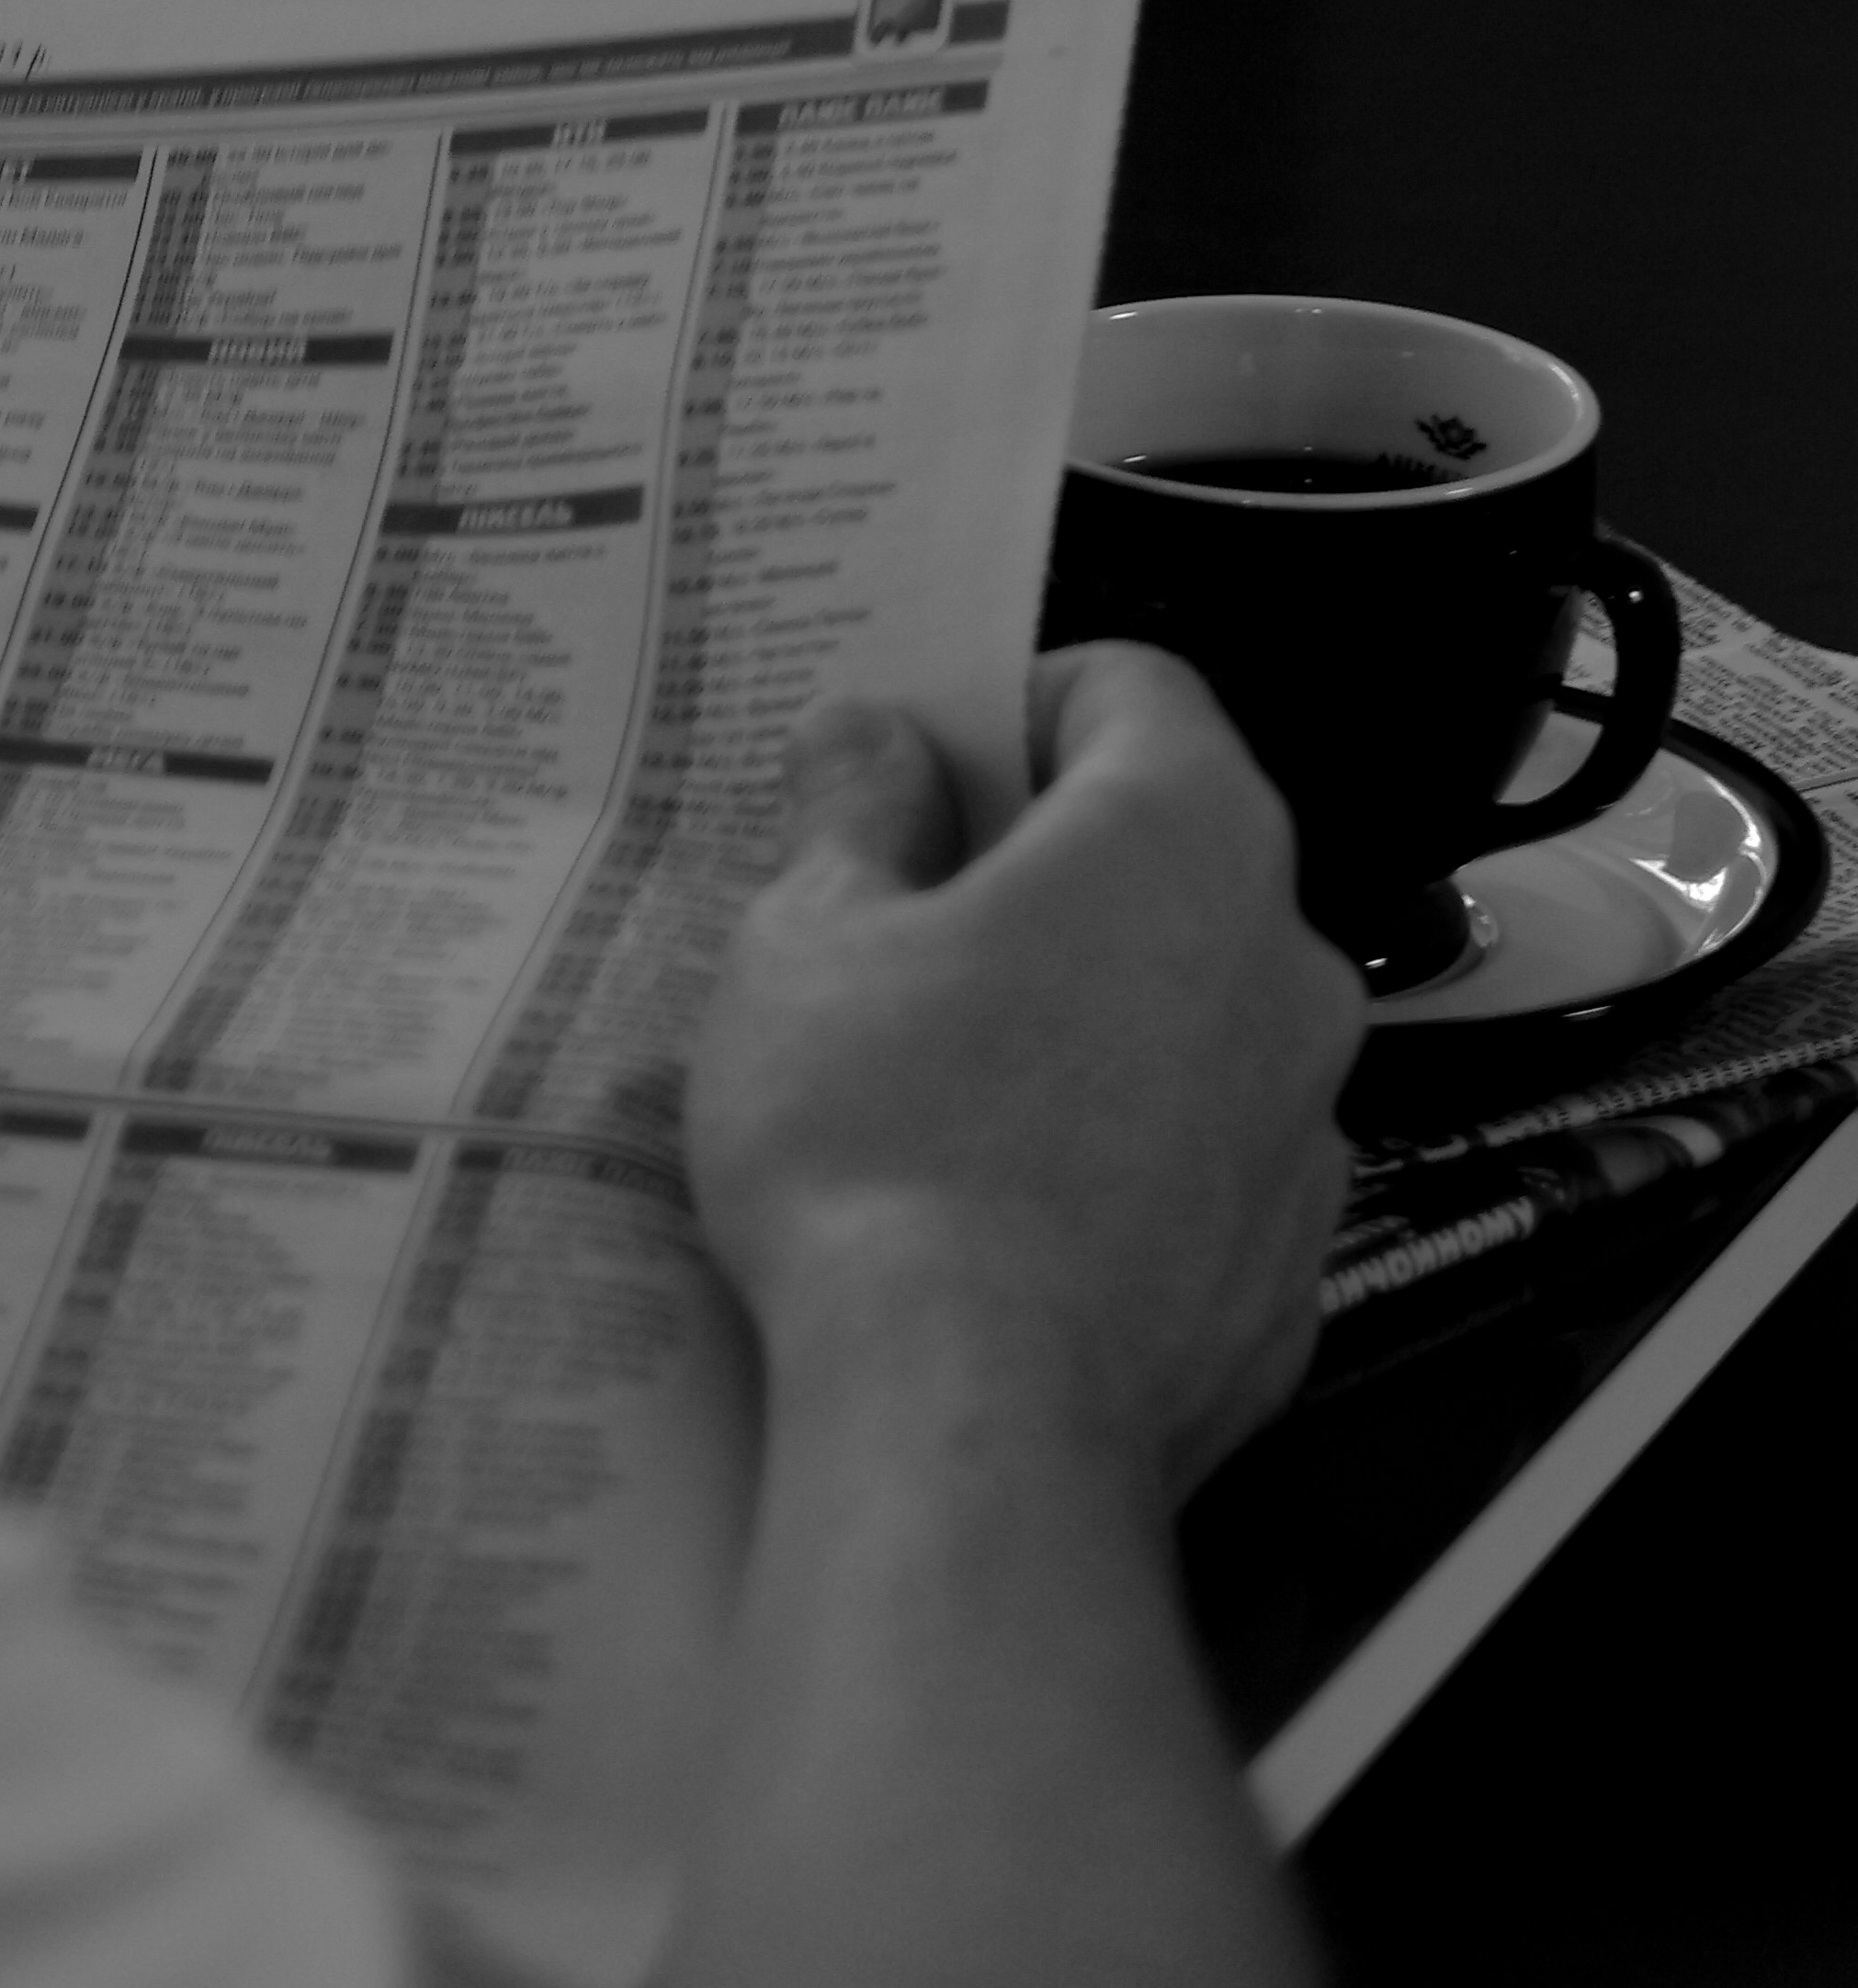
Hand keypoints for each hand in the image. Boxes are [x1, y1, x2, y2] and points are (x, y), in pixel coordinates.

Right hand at [685, 644, 1365, 1504]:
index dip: (1017, 700)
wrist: (972, 1431)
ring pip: (1190, 1012)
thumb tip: (880, 743)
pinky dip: (1123, 1158)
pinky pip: (1203, 1160)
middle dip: (1042, 866)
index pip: (1132, 685)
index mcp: (1183, 833)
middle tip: (899, 921)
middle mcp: (1285, 961)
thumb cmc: (883, 1143)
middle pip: (1167, 851)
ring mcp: (1309, 1126)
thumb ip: (856, 808)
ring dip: (1088, 1015)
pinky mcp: (1292, 1269)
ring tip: (938, 1082)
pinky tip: (1003, 1213)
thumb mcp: (808, 936)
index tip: (922, 764)